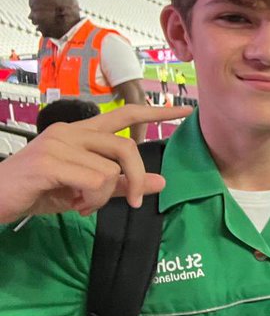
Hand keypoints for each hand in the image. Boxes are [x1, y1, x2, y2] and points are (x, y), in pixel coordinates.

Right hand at [1, 104, 192, 223]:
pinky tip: (74, 204)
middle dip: (135, 176)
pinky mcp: (50, 162)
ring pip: (110, 170)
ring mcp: (58, 144)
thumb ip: (123, 185)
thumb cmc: (40, 191)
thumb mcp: (87, 190)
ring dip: (103, 196)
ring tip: (83, 203)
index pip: (123, 115)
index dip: (155, 113)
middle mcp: (70, 132)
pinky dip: (92, 199)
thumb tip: (160, 182)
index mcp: (80, 133)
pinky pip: (95, 181)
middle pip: (125, 147)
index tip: (183, 111)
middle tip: (134, 201)